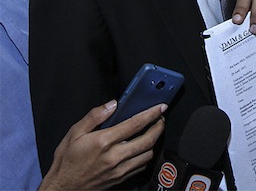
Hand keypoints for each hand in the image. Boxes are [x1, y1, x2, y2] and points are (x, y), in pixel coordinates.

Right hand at [39, 101, 165, 189]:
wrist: (63, 188)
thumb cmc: (67, 161)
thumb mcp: (74, 133)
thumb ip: (94, 116)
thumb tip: (112, 104)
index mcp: (103, 142)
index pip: (135, 124)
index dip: (151, 114)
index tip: (161, 107)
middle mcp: (114, 156)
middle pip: (148, 140)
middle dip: (159, 127)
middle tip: (160, 118)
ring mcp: (119, 169)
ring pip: (148, 154)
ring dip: (154, 142)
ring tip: (152, 132)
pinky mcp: (120, 179)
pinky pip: (141, 166)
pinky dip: (146, 155)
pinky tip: (142, 148)